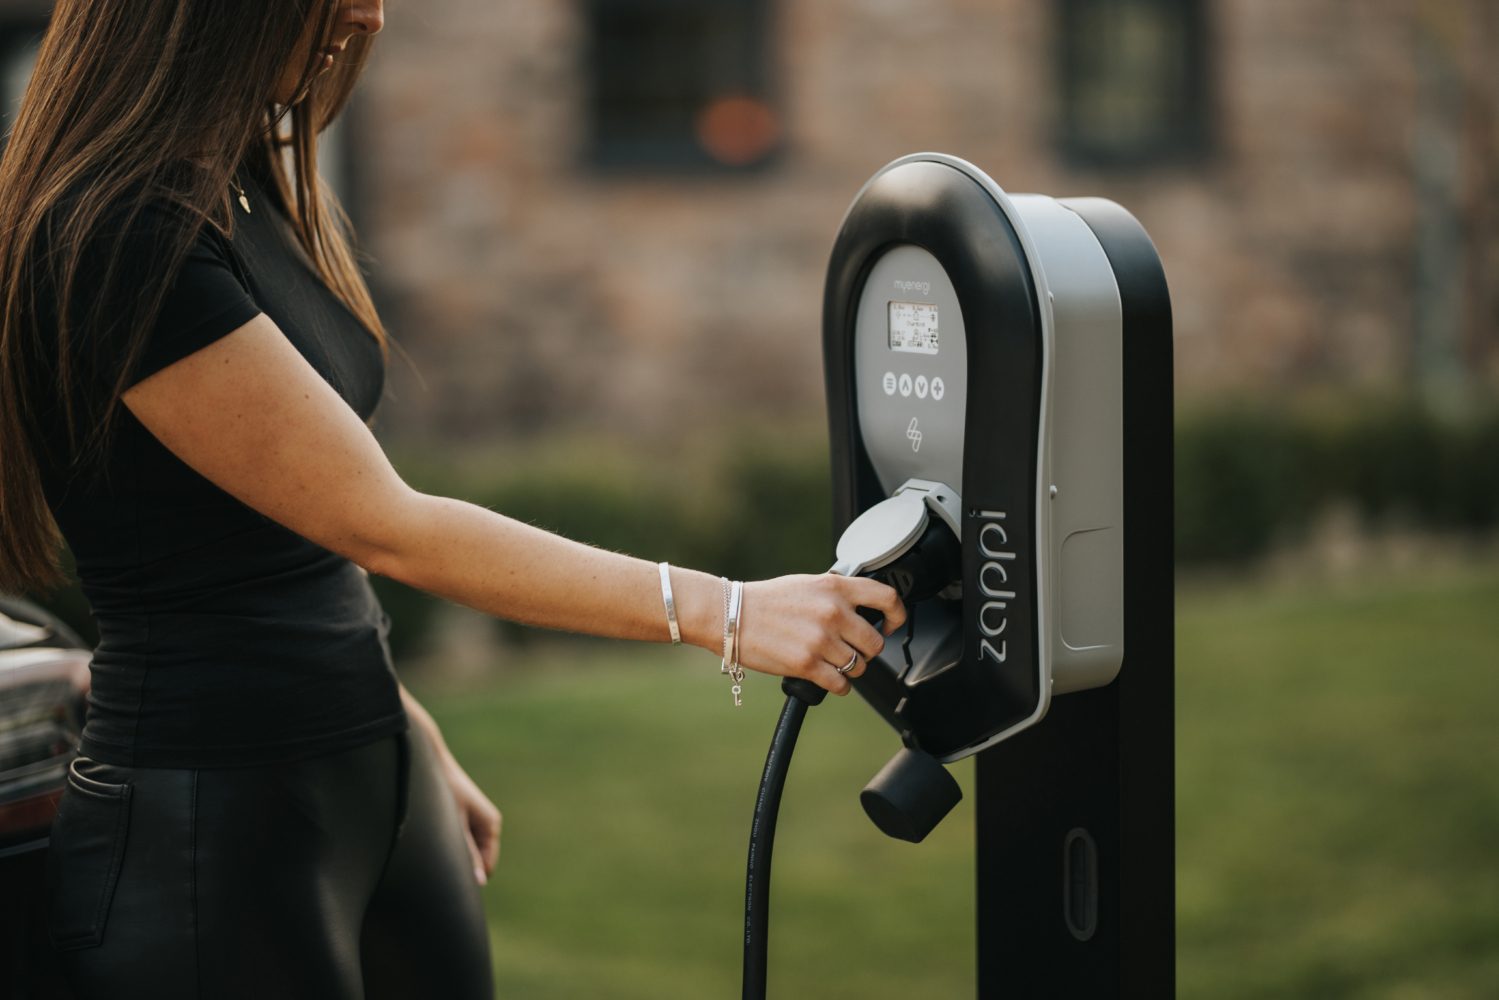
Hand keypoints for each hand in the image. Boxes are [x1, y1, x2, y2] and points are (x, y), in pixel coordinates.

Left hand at [438, 753, 502, 885]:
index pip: (487, 868)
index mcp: (491, 825)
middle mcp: (487, 825)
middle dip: (463, 868)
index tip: (447, 878)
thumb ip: (467, 853)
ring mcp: (477, 824)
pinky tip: (434, 840)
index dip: (470, 878)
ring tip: (434, 848)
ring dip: (454, 857)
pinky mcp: (464, 821)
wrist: (430, 764)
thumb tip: (479, 881)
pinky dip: (450, 848)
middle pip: (479, 863)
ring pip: (469, 855)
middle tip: (438, 866)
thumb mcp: (454, 825)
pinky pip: (461, 845)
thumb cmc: (442, 791)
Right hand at [735, 574, 905, 695]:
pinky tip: (826, 677)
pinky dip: (838, 685)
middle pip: (875, 643)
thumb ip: (836, 594)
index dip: (896, 616)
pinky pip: (841, 684)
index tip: (890, 626)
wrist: (730, 615)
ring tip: (831, 662)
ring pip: (858, 666)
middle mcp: (833, 612)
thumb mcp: (807, 584)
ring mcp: (821, 639)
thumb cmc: (766, 600)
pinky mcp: (806, 664)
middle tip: (849, 650)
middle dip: (865, 651)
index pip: (886, 599)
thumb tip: (862, 609)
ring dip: (849, 669)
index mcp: (835, 587)